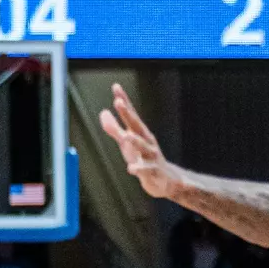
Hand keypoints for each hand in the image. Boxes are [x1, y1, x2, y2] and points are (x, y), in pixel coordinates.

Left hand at [99, 83, 180, 199]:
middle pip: (136, 125)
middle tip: (119, 101)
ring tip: (126, 136)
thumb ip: (114, 129)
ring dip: (135, 141)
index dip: (123, 101)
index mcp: (139, 133)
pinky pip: (145, 170)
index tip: (116, 87)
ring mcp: (150, 156)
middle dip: (127, 113)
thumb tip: (103, 112)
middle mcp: (146, 141)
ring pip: (142, 147)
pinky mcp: (152, 172)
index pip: (130, 114)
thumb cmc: (143, 158)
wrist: (165, 180)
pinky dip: (138, 169)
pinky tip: (131, 168)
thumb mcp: (126, 143)